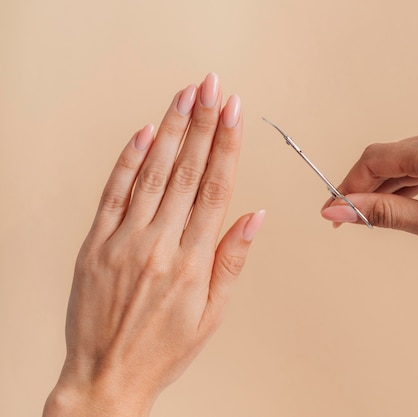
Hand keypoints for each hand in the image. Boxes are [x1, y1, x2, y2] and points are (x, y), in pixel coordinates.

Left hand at [44, 73, 264, 416]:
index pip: (215, 188)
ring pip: (152, 174)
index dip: (226, 145)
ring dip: (170, 130)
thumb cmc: (163, 348)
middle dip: (203, 123)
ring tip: (185, 96)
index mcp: (192, 260)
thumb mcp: (212, 314)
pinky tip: (144, 133)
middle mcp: (159, 243)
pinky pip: (114, 193)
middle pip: (187, 171)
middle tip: (213, 87)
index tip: (235, 113)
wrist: (107, 376)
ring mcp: (124, 240)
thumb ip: (231, 260)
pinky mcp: (96, 243)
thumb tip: (254, 217)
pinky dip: (128, 160)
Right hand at [321, 120, 417, 267]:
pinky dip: (410, 182)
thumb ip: (383, 213)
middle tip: (348, 220)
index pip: (374, 160)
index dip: (347, 186)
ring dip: (387, 186)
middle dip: (365, 188)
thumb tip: (338, 210)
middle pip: (389, 156)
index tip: (331, 212)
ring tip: (372, 217)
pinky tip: (401, 203)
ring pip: (408, 160)